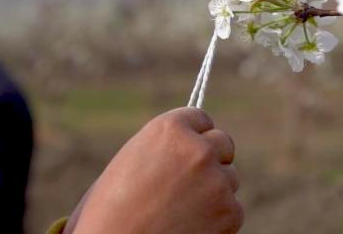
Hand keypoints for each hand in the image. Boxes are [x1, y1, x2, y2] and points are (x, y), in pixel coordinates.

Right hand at [71, 107, 242, 233]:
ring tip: (182, 210)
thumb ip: (165, 148)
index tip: (195, 147)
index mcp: (169, 129)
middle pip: (223, 144)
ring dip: (215, 190)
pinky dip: (219, 219)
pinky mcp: (230, 211)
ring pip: (229, 178)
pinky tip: (191, 226)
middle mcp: (198, 149)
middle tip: (193, 181)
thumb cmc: (109, 210)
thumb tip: (190, 145)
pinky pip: (233, 208)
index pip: (201, 119)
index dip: (196, 136)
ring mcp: (217, 180)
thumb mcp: (131, 161)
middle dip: (212, 160)